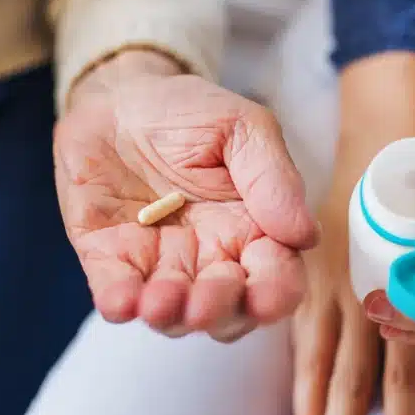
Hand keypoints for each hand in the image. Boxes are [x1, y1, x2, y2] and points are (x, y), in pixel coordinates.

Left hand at [54, 50, 318, 341]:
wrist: (118, 98)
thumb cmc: (188, 113)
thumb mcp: (242, 128)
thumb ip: (272, 177)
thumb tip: (305, 235)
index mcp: (251, 232)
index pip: (275, 278)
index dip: (274, 295)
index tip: (264, 298)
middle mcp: (209, 260)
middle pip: (226, 310)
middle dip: (216, 312)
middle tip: (202, 304)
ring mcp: (158, 266)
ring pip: (172, 314)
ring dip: (169, 316)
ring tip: (160, 303)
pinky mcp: (109, 260)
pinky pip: (115, 293)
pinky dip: (119, 303)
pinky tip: (121, 302)